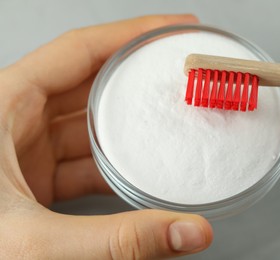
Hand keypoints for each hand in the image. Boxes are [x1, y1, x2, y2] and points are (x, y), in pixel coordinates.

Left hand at [0, 15, 211, 258]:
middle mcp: (14, 122)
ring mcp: (25, 152)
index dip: (131, 35)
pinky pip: (83, 159)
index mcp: (3, 107)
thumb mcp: (34, 241)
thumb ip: (116, 239)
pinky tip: (139, 172)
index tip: (171, 31)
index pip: (79, 51)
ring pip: (89, 125)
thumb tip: (186, 231)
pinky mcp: (34, 180)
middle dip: (138, 79)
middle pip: (90, 83)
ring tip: (168, 122)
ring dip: (129, 127)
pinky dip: (113, 165)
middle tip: (177, 75)